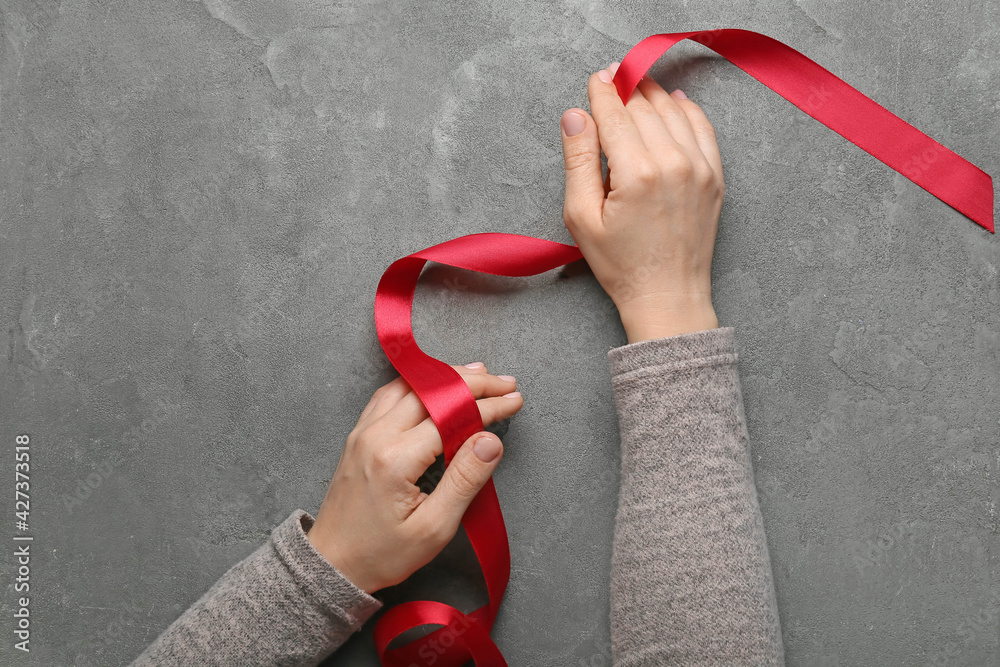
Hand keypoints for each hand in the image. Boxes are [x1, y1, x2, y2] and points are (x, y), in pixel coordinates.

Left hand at [306, 362, 521, 593]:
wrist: (332, 563)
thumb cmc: (382, 553)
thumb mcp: (433, 528)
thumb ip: (465, 480)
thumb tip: (491, 441)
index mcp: (395, 459)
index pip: (452, 415)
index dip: (489, 405)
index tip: (515, 400)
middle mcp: (376, 435)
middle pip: (431, 390)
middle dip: (473, 382)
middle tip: (505, 383)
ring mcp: (363, 432)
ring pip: (409, 385)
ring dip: (446, 377)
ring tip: (479, 375)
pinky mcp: (359, 434)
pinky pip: (389, 394)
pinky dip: (419, 383)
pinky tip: (436, 384)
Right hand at [559, 61, 723, 342]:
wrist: (667, 296)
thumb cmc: (621, 264)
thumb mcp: (581, 217)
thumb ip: (578, 161)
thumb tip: (575, 116)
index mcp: (636, 173)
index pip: (615, 114)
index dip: (602, 91)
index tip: (596, 78)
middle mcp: (672, 163)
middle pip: (643, 108)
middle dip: (625, 90)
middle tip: (612, 78)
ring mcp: (699, 168)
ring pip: (673, 112)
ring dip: (653, 94)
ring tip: (637, 86)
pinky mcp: (714, 177)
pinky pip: (703, 127)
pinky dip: (687, 109)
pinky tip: (673, 102)